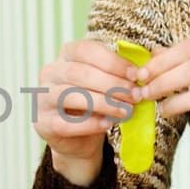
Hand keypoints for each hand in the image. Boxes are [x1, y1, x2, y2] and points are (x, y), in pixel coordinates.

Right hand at [33, 40, 138, 185]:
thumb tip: (147, 65)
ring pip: (72, 96)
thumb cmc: (96, 103)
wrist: (78, 138)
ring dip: (104, 103)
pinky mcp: (42, 123)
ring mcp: (42, 98)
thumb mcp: (107, 83)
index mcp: (65, 55)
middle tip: (135, 95)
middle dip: (112, 84)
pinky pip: (66, 123)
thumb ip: (121, 72)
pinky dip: (90, 124)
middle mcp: (49, 73)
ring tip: (126, 111)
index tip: (136, 75)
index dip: (113, 62)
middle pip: (80, 73)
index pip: (86, 50)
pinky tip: (107, 124)